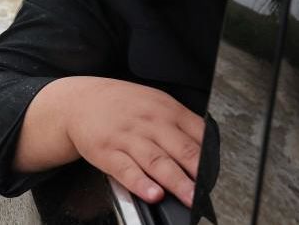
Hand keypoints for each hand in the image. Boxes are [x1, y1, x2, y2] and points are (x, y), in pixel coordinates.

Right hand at [15, 77, 203, 206]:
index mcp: (166, 110)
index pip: (197, 134)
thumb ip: (181, 124)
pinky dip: (140, 183)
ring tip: (188, 197)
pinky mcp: (107, 152)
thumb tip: (208, 149)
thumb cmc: (121, 105)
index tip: (218, 176)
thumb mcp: (155, 103)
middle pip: (180, 149)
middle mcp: (149, 123)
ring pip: (157, 161)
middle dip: (198, 173)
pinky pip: (126, 170)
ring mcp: (128, 138)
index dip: (211, 158)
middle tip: (209, 192)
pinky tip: (151, 193)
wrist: (79, 100)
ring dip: (175, 181)